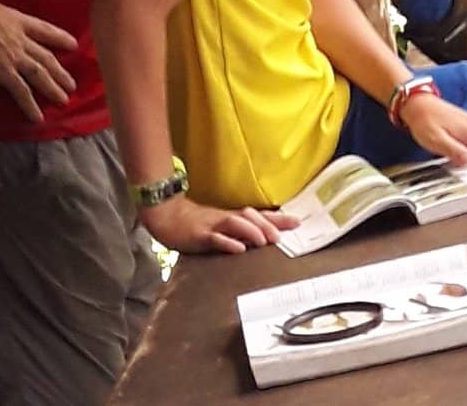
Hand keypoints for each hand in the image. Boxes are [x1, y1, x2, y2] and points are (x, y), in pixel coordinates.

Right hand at [0, 0, 77, 122]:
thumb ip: (4, 19)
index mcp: (21, 22)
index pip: (46, 30)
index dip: (60, 37)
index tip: (73, 44)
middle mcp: (23, 41)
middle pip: (47, 58)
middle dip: (60, 72)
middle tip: (72, 85)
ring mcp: (16, 57)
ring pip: (40, 75)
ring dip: (53, 88)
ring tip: (64, 100)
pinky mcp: (4, 72)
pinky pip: (21, 91)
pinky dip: (30, 104)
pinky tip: (37, 116)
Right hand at [140, 195, 298, 254]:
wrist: (168, 216)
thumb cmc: (196, 224)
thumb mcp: (221, 227)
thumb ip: (239, 233)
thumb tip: (261, 240)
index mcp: (233, 218)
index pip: (260, 216)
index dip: (279, 219)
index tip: (298, 223)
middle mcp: (226, 219)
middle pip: (251, 218)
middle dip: (268, 225)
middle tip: (284, 235)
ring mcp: (213, 225)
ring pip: (236, 224)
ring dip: (252, 231)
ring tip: (266, 241)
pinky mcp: (200, 235)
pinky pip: (215, 239)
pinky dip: (228, 243)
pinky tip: (238, 249)